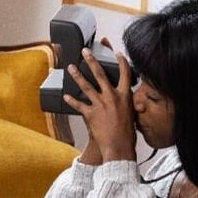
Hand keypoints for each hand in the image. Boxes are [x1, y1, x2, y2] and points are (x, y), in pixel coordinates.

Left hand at [63, 48, 136, 162]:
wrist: (119, 146)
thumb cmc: (127, 133)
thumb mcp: (132, 114)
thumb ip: (128, 103)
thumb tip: (127, 100)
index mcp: (125, 96)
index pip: (125, 74)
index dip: (121, 62)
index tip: (117, 53)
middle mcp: (112, 97)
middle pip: (100, 74)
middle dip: (92, 60)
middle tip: (84, 51)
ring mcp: (100, 104)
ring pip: (86, 86)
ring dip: (77, 75)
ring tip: (71, 67)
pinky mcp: (90, 114)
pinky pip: (78, 105)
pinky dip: (71, 100)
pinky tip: (65, 95)